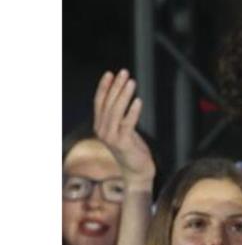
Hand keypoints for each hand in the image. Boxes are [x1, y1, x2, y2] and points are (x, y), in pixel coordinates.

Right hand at [93, 70, 155, 187]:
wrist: (137, 171)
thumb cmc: (132, 149)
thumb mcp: (123, 130)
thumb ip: (119, 116)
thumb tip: (123, 96)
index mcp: (100, 125)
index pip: (100, 102)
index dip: (105, 87)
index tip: (111, 73)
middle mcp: (102, 130)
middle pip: (108, 103)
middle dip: (116, 86)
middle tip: (124, 73)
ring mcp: (111, 137)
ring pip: (116, 111)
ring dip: (124, 95)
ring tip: (132, 82)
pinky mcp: (122, 143)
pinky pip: (127, 123)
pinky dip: (133, 111)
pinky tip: (138, 100)